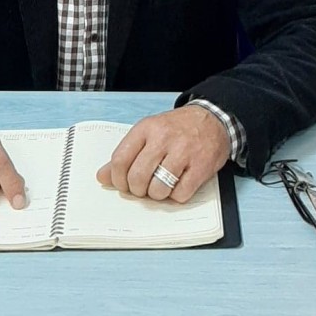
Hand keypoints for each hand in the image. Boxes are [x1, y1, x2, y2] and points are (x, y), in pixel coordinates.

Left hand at [96, 105, 229, 203]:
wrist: (212, 119)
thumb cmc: (176, 129)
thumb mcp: (148, 132)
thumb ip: (126, 154)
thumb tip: (102, 176)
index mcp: (146, 128)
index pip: (120, 160)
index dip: (118, 180)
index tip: (124, 184)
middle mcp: (163, 138)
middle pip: (138, 177)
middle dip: (138, 190)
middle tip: (144, 188)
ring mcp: (184, 151)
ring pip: (158, 189)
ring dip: (158, 194)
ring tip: (162, 186)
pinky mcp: (201, 166)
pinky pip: (180, 194)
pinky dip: (177, 196)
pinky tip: (178, 184)